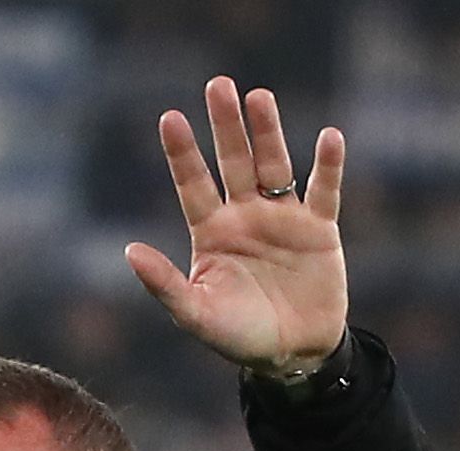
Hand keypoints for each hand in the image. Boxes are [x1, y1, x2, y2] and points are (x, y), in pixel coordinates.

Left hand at [125, 77, 348, 379]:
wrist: (293, 356)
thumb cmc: (239, 337)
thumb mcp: (197, 315)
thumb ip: (165, 284)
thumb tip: (129, 251)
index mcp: (212, 233)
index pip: (193, 184)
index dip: (183, 152)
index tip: (170, 118)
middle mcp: (245, 217)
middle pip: (234, 162)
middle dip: (226, 126)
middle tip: (218, 85)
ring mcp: (283, 219)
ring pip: (275, 165)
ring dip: (268, 132)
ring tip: (258, 97)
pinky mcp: (320, 230)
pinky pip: (324, 191)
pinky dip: (328, 165)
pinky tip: (329, 137)